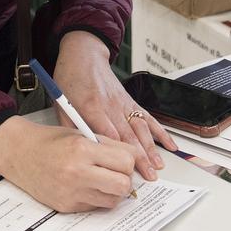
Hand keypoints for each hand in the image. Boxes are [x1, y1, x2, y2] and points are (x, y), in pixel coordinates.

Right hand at [0, 116, 137, 211]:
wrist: (19, 153)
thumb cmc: (50, 141)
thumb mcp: (82, 134)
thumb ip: (109, 145)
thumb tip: (133, 158)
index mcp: (83, 149)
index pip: (126, 161)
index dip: (129, 161)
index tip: (125, 159)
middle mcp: (77, 172)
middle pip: (123, 185)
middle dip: (125, 179)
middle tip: (118, 173)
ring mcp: (71, 192)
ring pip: (112, 201)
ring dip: (113, 192)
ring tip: (102, 179)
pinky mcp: (66, 205)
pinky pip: (95, 206)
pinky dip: (96, 198)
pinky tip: (86, 185)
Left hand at [52, 31, 177, 180]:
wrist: (84, 55)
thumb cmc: (70, 78)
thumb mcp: (61, 103)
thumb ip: (71, 127)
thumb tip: (80, 149)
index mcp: (91, 106)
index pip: (108, 133)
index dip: (117, 153)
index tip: (124, 170)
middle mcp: (110, 105)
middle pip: (128, 134)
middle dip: (139, 157)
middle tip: (147, 176)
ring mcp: (123, 102)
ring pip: (141, 128)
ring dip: (151, 148)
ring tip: (158, 166)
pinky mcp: (130, 100)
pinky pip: (148, 117)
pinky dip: (160, 131)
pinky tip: (169, 143)